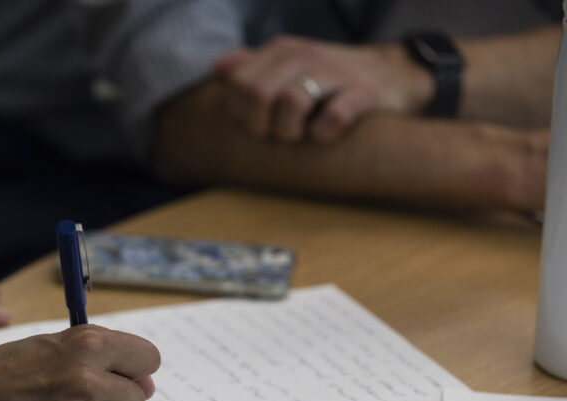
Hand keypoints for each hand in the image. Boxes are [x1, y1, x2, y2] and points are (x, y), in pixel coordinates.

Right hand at [0, 325, 159, 400]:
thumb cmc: (3, 371)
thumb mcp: (51, 345)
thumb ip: (100, 357)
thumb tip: (146, 384)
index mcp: (87, 344)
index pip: (148, 359)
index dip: (135, 369)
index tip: (121, 376)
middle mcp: (87, 380)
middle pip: (136, 398)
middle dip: (113, 400)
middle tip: (74, 398)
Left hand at [214, 37, 432, 142]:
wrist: (395, 75)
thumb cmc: (332, 80)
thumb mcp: (291, 65)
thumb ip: (254, 66)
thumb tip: (219, 68)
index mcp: (283, 51)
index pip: (237, 81)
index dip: (239, 110)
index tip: (255, 123)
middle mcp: (307, 57)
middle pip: (259, 93)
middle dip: (260, 125)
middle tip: (275, 136)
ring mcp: (337, 74)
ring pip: (291, 102)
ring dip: (288, 131)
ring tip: (299, 136)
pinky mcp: (364, 94)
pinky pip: (333, 118)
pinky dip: (323, 134)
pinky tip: (325, 136)